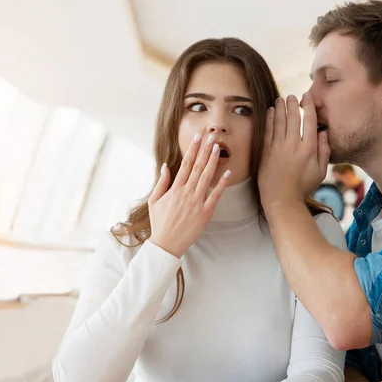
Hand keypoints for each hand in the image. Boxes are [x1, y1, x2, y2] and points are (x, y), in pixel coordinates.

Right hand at [148, 132, 230, 257]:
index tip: (197, 137)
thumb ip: (161, 182)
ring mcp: (196, 203)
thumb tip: (167, 165)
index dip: (192, 149)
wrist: (166, 244)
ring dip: (213, 162)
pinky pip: (215, 196)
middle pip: (198, 167)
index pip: (185, 164)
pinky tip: (227, 174)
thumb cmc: (160, 223)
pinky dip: (222, 185)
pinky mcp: (205, 213)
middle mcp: (186, 193)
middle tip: (211, 137)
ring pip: (206, 178)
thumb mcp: (154, 201)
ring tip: (218, 149)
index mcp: (174, 189)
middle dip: (205, 151)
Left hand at [258, 93, 329, 208]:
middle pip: (293, 117)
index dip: (308, 106)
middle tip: (292, 96)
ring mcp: (278, 147)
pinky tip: (270, 111)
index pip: (310, 121)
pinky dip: (270, 118)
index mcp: (309, 148)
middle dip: (293, 104)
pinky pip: (268, 130)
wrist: (281, 199)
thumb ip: (324, 151)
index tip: (307, 96)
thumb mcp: (320, 172)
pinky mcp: (266, 151)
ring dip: (280, 107)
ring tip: (281, 99)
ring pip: (279, 121)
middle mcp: (293, 144)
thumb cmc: (302, 187)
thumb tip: (324, 133)